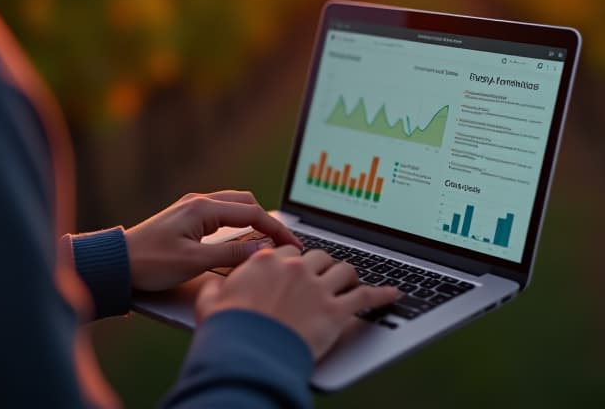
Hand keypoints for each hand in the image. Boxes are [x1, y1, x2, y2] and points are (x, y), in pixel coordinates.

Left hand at [124, 190, 300, 290]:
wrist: (116, 262)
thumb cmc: (150, 263)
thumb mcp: (194, 262)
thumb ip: (232, 256)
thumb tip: (264, 249)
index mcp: (203, 208)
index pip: (252, 213)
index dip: (276, 229)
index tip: (292, 244)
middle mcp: (199, 202)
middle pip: (246, 202)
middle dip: (268, 220)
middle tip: (284, 241)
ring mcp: (192, 207)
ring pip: (234, 206)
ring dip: (254, 219)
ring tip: (268, 239)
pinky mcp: (186, 217)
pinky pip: (222, 213)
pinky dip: (239, 222)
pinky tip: (242, 238)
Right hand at [196, 245, 400, 360]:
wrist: (246, 356)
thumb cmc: (227, 331)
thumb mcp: (210, 303)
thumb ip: (216, 288)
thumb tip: (214, 285)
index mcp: (266, 261)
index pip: (288, 249)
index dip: (293, 259)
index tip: (296, 267)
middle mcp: (295, 268)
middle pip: (318, 256)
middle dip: (321, 266)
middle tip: (322, 278)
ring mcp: (317, 288)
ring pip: (344, 270)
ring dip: (347, 277)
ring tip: (351, 284)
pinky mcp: (335, 311)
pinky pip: (366, 297)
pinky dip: (382, 295)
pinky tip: (393, 294)